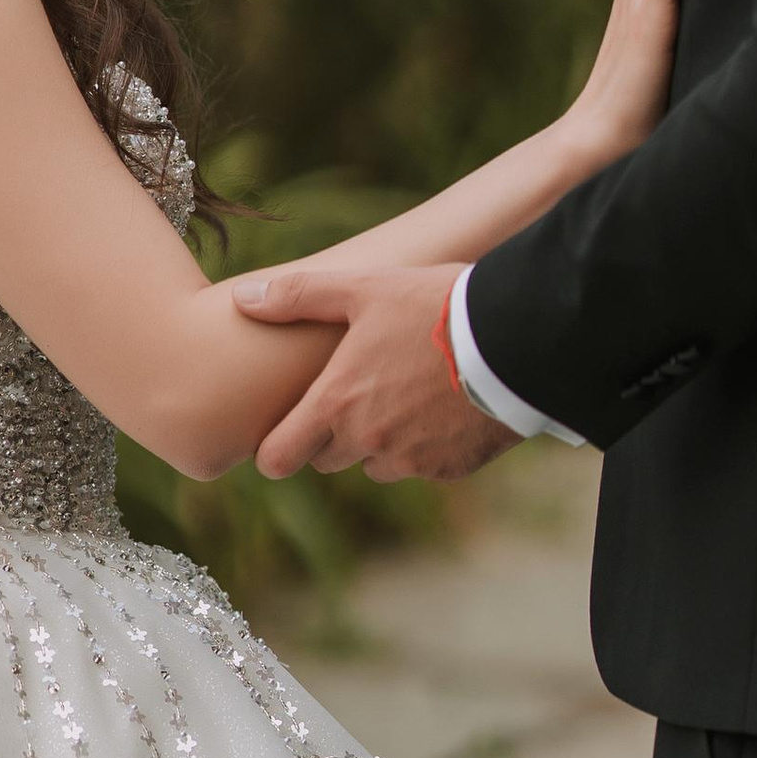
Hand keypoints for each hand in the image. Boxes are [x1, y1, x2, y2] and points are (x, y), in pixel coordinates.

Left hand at [232, 261, 516, 480]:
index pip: (279, 458)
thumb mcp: (363, 288)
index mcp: (336, 404)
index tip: (280, 438)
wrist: (515, 337)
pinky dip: (427, 445)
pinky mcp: (451, 469)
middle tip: (356, 393)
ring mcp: (411, 460)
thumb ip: (299, 296)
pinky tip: (444, 406)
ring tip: (406, 393)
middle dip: (333, 435)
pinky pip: (424, 466)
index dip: (274, 451)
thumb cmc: (433, 306)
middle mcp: (368, 442)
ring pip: (377, 465)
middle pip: (327, 460)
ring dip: (380, 442)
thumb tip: (241, 299)